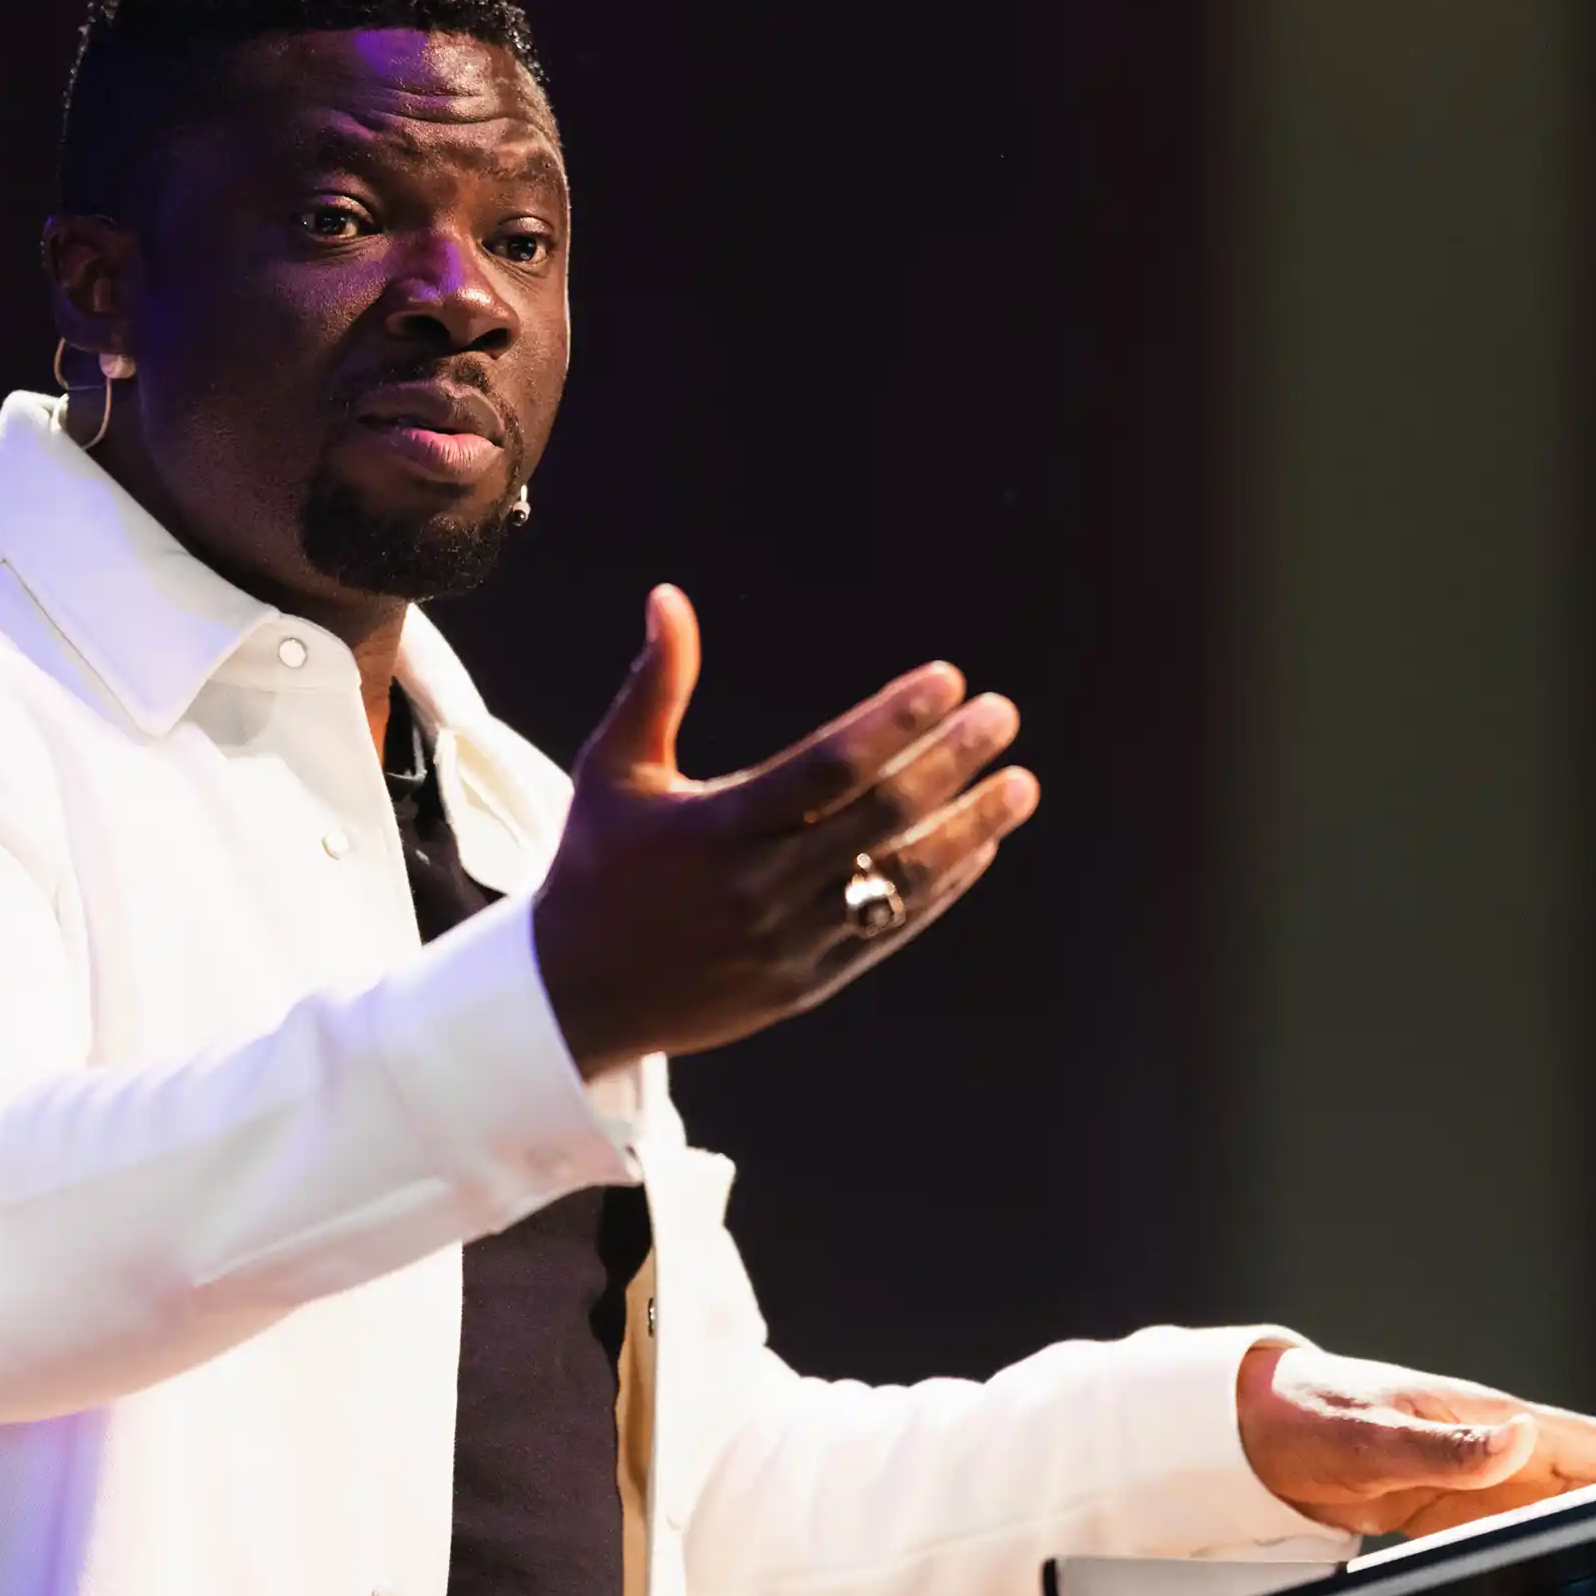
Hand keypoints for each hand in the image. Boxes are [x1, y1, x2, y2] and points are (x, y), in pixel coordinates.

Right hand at [533, 584, 1039, 1077]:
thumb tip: (670, 598)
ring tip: (1020, 783)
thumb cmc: (597, 868)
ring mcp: (788, 941)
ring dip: (969, 828)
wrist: (575, 998)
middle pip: (878, 817)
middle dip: (950, 761)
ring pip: (898, 877)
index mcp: (715, 827)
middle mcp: (758, 886)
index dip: (894, 722)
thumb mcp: (614, 771)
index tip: (947, 680)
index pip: (827, 765)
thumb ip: (655, 685)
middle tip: (1001, 714)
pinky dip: (940, 887)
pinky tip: (980, 846)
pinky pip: (889, 928)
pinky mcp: (807, 982)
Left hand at [1235, 1343, 1595, 1537]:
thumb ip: (1438, 1446)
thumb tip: (1519, 1438)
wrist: (1244, 1429)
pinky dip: (1556, 1555)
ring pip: (1564, 1512)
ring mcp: (1475, 1483)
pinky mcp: (1450, 1515)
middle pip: (1595, 1483)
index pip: (1595, 1441)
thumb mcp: (1362, 1436)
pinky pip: (1519, 1537)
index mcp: (1486, 1418)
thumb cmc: (1300, 1414)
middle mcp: (1492, 1449)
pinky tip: (1579, 1581)